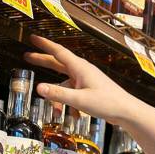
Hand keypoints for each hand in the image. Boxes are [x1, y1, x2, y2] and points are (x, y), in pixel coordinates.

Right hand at [24, 35, 141, 123]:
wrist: (126, 111)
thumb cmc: (107, 103)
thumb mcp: (79, 100)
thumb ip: (58, 95)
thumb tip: (39, 88)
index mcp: (80, 68)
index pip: (58, 52)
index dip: (44, 45)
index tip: (33, 37)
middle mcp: (82, 71)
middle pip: (58, 63)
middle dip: (43, 61)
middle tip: (28, 56)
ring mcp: (86, 80)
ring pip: (65, 84)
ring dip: (58, 98)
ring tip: (55, 112)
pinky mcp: (90, 89)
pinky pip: (73, 93)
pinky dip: (70, 103)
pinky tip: (74, 115)